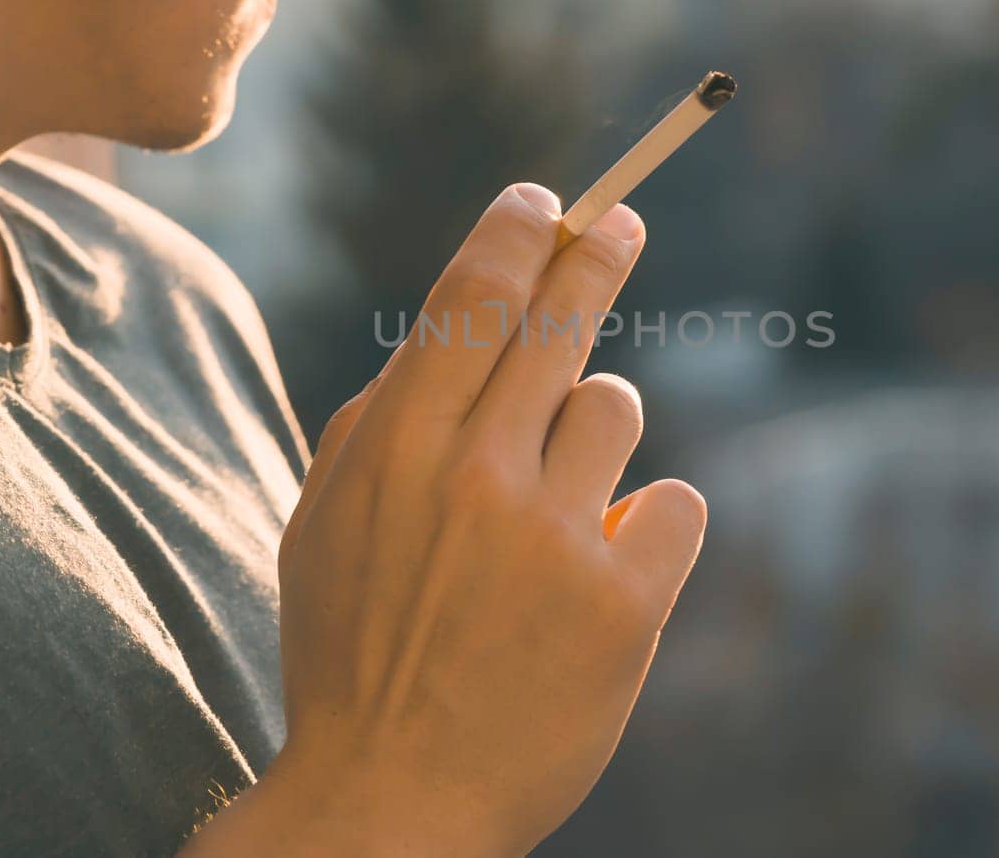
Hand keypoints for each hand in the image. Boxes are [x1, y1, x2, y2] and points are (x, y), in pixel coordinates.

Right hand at [264, 183, 704, 853]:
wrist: (393, 801)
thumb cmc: (356, 650)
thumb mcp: (324, 526)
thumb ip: (376, 424)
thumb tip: (448, 335)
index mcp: (393, 449)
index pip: (471, 297)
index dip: (516, 231)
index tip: (545, 200)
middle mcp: (475, 476)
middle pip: (561, 320)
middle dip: (598, 252)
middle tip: (621, 220)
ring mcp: (554, 539)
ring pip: (618, 409)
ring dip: (594, 439)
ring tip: (557, 509)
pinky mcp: (624, 604)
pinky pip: (675, 504)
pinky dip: (649, 527)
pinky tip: (605, 571)